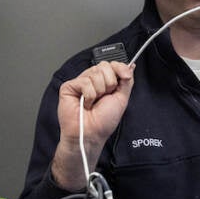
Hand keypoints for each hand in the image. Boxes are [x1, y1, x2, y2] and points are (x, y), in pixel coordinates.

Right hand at [51, 60, 134, 190]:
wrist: (92, 134)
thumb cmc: (104, 122)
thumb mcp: (122, 99)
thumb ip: (127, 81)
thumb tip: (131, 66)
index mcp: (104, 82)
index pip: (111, 65)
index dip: (119, 68)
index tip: (125, 77)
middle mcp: (92, 80)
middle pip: (104, 66)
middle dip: (109, 84)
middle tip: (103, 98)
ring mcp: (80, 83)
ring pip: (95, 73)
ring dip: (99, 92)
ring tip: (93, 103)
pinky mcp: (69, 87)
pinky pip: (84, 82)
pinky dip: (89, 95)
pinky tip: (85, 104)